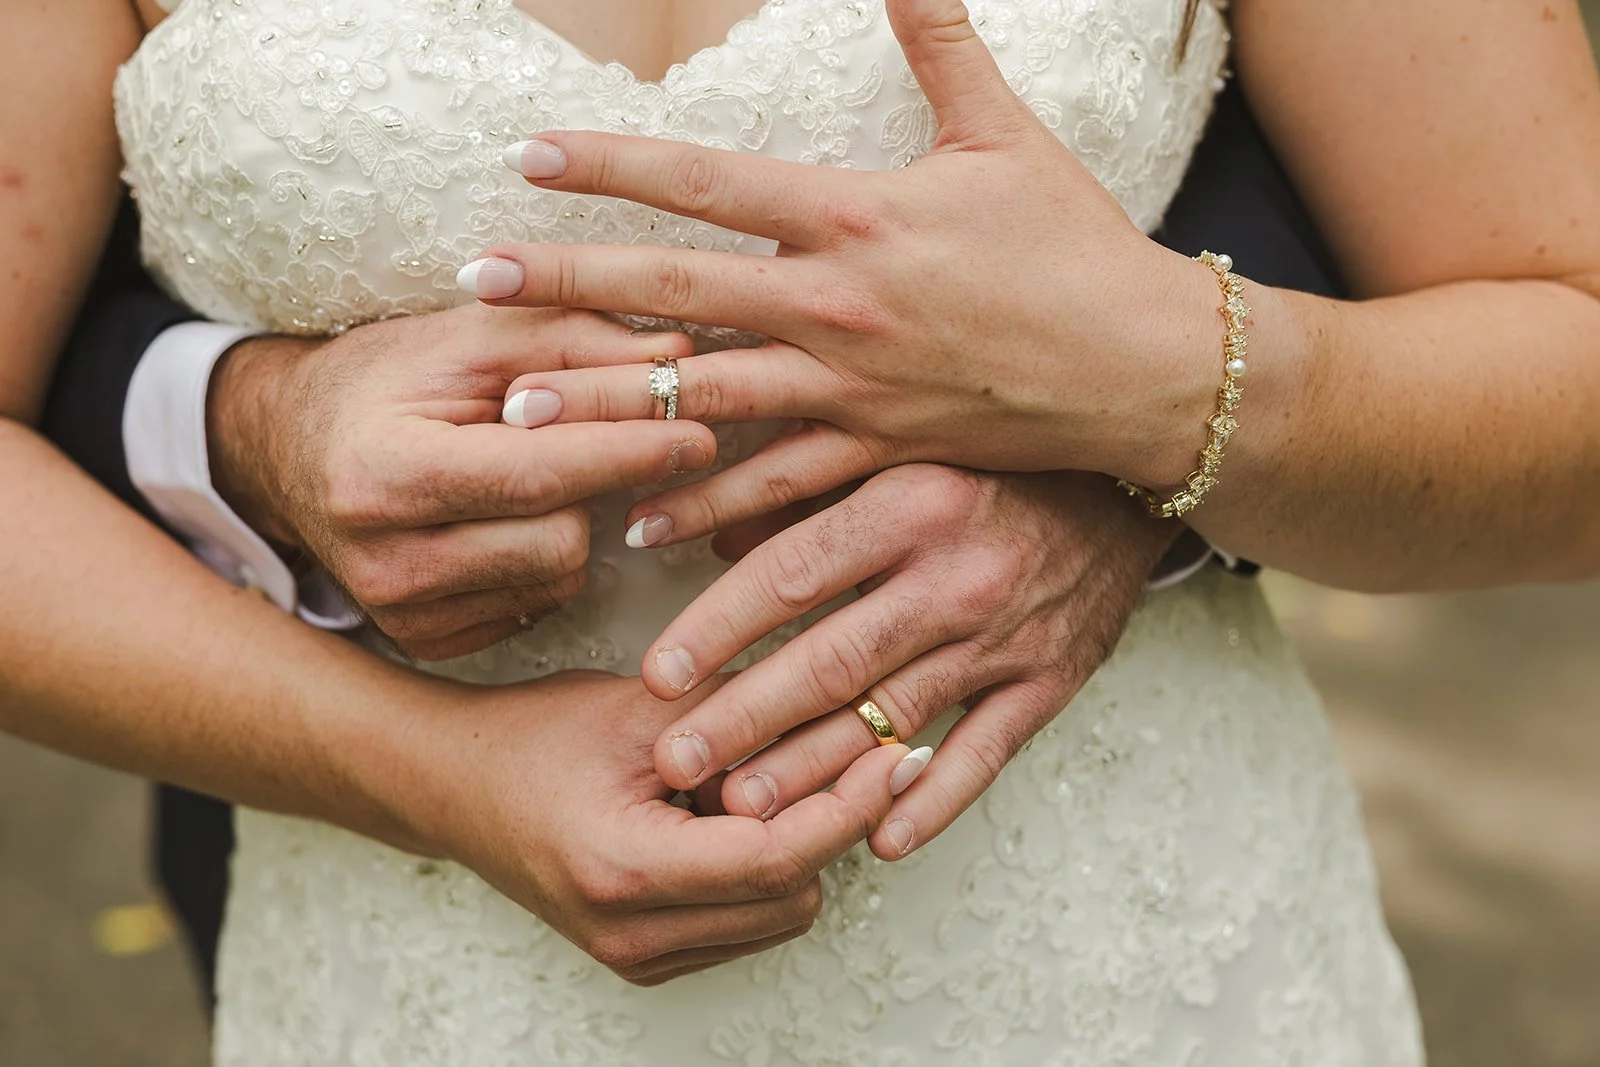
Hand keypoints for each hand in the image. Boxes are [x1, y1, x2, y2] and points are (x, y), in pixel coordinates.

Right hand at [207, 304, 710, 658]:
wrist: (293, 451)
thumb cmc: (388, 380)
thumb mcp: (470, 335)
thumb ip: (574, 338)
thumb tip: (680, 359)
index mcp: (382, 474)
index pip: (536, 475)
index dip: (626, 451)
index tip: (699, 430)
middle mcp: (385, 562)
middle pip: (559, 540)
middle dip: (597, 484)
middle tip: (609, 435)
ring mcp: (404, 616)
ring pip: (559, 576)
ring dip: (575, 519)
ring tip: (539, 470)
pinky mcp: (429, 642)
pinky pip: (540, 604)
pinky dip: (548, 556)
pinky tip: (516, 517)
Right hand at [384, 670, 920, 984]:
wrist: (451, 784)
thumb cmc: (530, 738)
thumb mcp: (638, 707)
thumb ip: (740, 713)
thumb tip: (844, 712)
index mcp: (627, 870)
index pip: (779, 857)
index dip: (850, 806)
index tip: (897, 757)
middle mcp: (632, 933)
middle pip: (791, 895)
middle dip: (828, 823)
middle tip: (837, 751)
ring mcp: (636, 957)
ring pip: (777, 916)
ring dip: (794, 849)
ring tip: (751, 780)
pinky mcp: (643, 959)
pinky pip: (743, 924)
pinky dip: (759, 871)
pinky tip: (726, 814)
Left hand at [465, 0, 1225, 530]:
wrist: (1138, 364)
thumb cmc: (1073, 245)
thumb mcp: (1004, 132)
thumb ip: (940, 43)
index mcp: (852, 215)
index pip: (704, 181)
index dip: (610, 163)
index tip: (529, 156)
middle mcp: (832, 303)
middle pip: (673, 290)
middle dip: (567, 281)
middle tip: (474, 279)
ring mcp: (845, 386)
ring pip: (699, 394)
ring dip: (604, 399)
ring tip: (517, 407)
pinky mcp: (870, 449)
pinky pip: (769, 482)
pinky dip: (702, 499)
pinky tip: (634, 513)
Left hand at [631, 465, 1176, 859]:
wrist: (1128, 482)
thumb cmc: (991, 460)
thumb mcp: (903, 449)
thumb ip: (809, 489)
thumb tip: (708, 537)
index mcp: (909, 502)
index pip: (793, 574)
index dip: (717, 627)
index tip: (656, 675)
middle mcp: (956, 575)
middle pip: (832, 660)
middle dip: (745, 718)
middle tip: (675, 764)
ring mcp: (1006, 637)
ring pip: (894, 719)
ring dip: (815, 771)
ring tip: (743, 808)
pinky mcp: (1050, 681)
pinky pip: (986, 754)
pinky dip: (934, 801)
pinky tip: (881, 842)